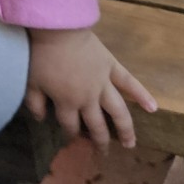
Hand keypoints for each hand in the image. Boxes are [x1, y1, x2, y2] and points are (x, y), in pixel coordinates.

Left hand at [26, 27, 157, 149]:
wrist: (57, 31)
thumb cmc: (40, 56)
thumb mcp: (31, 82)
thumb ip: (35, 103)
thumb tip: (41, 119)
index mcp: (67, 102)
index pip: (70, 125)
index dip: (71, 134)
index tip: (73, 140)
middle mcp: (88, 98)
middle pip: (96, 125)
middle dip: (99, 141)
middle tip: (104, 153)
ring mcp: (103, 84)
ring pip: (118, 111)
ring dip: (125, 129)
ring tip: (130, 144)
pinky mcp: (112, 68)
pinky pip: (130, 83)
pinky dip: (142, 95)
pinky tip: (153, 108)